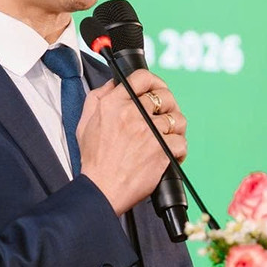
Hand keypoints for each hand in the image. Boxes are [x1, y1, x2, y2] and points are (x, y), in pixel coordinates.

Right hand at [76, 69, 187, 214]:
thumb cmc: (94, 159)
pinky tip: (170, 153)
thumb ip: (98, 97)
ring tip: (170, 134)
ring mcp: (149, 132)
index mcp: (113, 104)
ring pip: (177, 119)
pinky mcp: (161, 150)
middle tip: (165, 114)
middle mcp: (132, 114)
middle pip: (164, 96)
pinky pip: (181, 142)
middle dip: (168, 104)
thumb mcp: (85, 122)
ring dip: (176, 126)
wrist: (101, 189)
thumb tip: (114, 83)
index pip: (141, 78)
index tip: (157, 88)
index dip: (154, 81)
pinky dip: (179, 149)